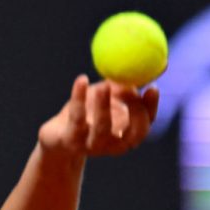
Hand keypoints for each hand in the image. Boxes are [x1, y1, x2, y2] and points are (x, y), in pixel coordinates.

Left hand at [38, 74, 158, 159]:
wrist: (57, 136)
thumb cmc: (88, 112)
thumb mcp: (109, 96)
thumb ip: (127, 84)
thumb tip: (147, 63)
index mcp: (126, 136)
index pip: (146, 125)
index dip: (151, 108)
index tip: (152, 87)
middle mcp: (113, 145)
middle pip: (132, 135)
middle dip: (135, 112)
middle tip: (131, 88)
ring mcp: (92, 146)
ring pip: (102, 129)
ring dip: (104, 107)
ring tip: (104, 86)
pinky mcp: (70, 141)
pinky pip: (76, 118)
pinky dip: (79, 97)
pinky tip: (82, 79)